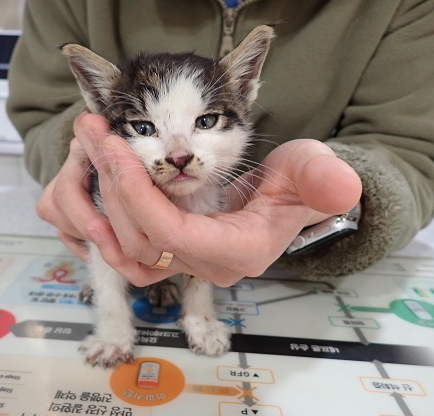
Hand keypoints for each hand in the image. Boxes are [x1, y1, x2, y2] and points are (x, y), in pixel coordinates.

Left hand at [42, 112, 362, 286]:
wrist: (288, 199)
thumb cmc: (299, 184)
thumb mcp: (313, 170)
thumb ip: (323, 179)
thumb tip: (342, 187)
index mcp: (238, 252)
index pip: (172, 234)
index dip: (137, 194)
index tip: (114, 147)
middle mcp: (208, 267)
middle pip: (141, 240)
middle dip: (111, 183)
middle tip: (92, 131)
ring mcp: (188, 264)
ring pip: (128, 247)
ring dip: (103, 197)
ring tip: (91, 145)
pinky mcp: (174, 255)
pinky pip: (131, 254)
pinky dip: (108, 225)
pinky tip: (96, 188)